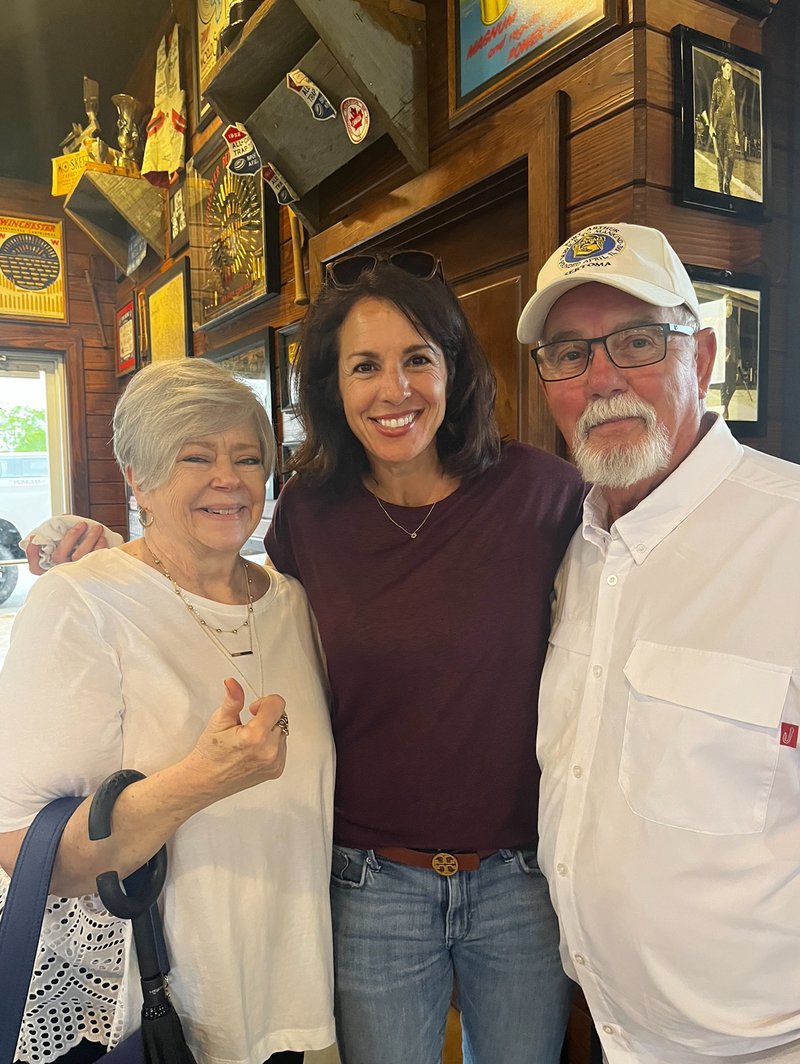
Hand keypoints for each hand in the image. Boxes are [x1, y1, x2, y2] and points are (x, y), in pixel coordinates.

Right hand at [25, 521, 108, 573]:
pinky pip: (95, 560)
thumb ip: (58, 537)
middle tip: (82, 524)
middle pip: (59, 556)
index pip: (34, 566)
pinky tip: (102, 539)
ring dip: (90, 539)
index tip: (34, 539)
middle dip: (71, 537)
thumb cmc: (76, 560)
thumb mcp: (64, 551)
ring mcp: (74, 575)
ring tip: (97, 528)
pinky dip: (100, 548)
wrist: (94, 579)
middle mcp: (61, 573)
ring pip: (79, 556)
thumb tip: (64, 517)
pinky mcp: (90, 574)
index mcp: (49, 570)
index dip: (32, 553)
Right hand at [187, 679, 287, 798]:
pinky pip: (282, 747)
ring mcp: (275, 763)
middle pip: (282, 717)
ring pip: (283, 732)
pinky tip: (254, 748)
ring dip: (270, 729)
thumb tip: (233, 683)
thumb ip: (233, 699)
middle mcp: (269, 751)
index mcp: (256, 736)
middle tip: (247, 724)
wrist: (205, 780)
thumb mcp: (219, 721)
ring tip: (249, 739)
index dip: (264, 702)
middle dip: (267, 715)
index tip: (252, 709)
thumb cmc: (210, 753)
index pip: (277, 705)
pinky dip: (272, 743)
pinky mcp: (277, 770)